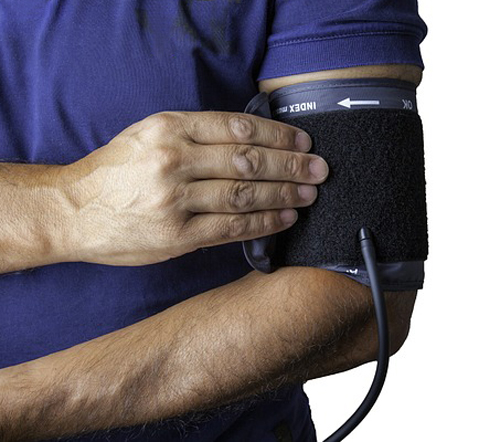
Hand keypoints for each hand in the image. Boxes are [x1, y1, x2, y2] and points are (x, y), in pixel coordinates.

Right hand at [62, 111, 328, 265]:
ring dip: (284, 194)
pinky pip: (231, 228)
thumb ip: (193, 134)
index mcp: (169, 129)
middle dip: (291, 165)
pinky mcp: (177, 236)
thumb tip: (248, 140)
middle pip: (248, 161)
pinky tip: (284, 219)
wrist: (75, 210)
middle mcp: (174, 160)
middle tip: (319, 168)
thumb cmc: (115, 171)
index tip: (302, 141)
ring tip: (309, 194)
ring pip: (244, 195)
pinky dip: (263, 223)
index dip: (277, 134)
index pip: (237, 127)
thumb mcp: (147, 134)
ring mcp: (176, 200)